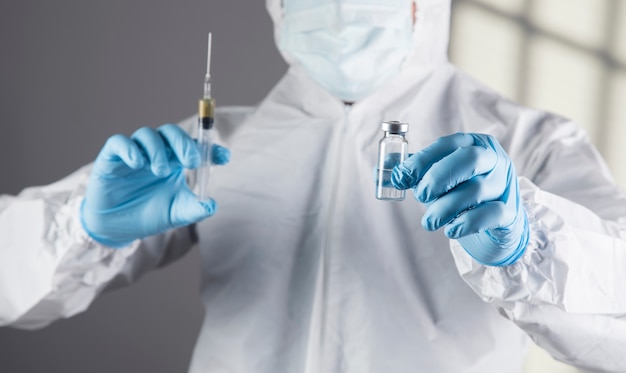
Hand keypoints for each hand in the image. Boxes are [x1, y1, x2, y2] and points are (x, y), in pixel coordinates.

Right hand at [81, 124, 229, 247]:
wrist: (117, 228)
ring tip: (160, 170)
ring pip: (147, 134)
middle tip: (192, 161)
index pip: (194, 146)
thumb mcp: (176, 214)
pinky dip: (130, 149)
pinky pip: (118, 142)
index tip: (224, 156)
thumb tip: (211, 205)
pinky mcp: (111, 158)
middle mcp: (156, 153)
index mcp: (175, 162)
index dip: (210, 148)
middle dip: (184, 143)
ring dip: (158, 149)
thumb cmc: (149, 215)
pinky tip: (138, 164)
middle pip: (171, 133)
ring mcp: (134, 153)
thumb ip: (194, 209)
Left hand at [391, 133, 528, 265]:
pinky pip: (490, 214)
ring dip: (445, 207)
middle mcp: (494, 160)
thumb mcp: (439, 179)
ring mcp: (504, 185)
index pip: (449, 144)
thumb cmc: (462, 193)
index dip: (423, 159)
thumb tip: (384, 173)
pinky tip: (451, 230)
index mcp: (475, 145)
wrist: (496, 223)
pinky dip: (467, 223)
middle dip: (439, 177)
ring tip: (429, 222)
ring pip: (475, 190)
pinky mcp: (509, 212)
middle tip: (420, 196)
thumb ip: (414, 174)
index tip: (402, 176)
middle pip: (470, 159)